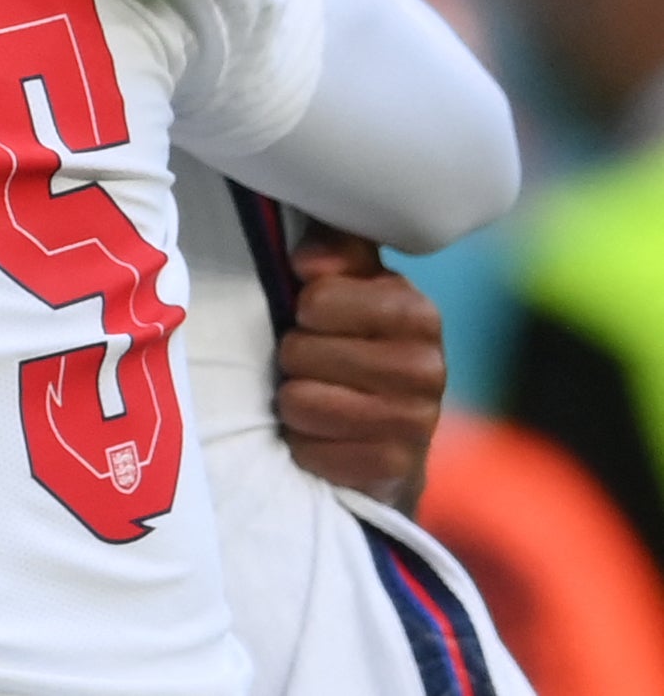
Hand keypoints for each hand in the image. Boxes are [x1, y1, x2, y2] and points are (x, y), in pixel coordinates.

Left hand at [275, 228, 444, 512]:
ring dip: (294, 403)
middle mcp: (428, 367)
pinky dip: (306, 446)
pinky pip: (312, 452)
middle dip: (294, 359)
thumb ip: (335, 250)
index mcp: (417, 312)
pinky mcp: (395, 470)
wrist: (388, 435)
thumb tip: (308, 261)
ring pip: (300, 403)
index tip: (315, 319)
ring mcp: (417, 423)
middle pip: (300, 352)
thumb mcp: (348, 285)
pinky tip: (326, 439)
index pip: (318, 300)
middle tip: (314, 367)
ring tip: (316, 399)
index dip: (304, 310)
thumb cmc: (353, 344)